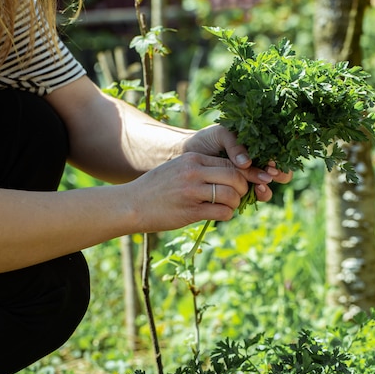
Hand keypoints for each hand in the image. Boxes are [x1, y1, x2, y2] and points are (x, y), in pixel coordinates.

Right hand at [126, 152, 248, 232]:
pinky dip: (227, 214)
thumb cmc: (155, 188)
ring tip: (229, 207)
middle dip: (243, 188)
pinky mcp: (191, 211)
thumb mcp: (177, 168)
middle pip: (235, 176)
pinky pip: (221, 212)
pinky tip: (221, 215)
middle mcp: (194, 172)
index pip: (229, 162)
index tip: (240, 183)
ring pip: (231, 195)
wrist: (132, 205)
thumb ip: (199, 169)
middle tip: (239, 196)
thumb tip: (226, 176)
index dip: (241, 173)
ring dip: (235, 203)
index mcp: (192, 158)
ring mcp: (192, 191)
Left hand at [182, 125, 292, 201]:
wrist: (186, 154)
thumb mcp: (221, 134)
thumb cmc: (206, 140)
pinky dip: (253, 197)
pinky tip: (251, 192)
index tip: (273, 162)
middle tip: (271, 174)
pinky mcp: (237, 193)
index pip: (278, 154)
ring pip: (266, 189)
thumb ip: (235, 145)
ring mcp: (248, 180)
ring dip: (267, 189)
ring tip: (260, 186)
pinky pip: (250, 198)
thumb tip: (247, 163)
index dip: (280, 159)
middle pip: (279, 173)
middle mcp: (257, 164)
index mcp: (258, 147)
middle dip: (280, 175)